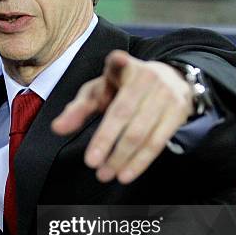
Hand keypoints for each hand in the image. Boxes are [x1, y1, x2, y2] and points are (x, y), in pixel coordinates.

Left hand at [51, 50, 193, 183]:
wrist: (171, 80)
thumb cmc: (125, 88)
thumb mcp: (100, 91)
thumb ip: (78, 109)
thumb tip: (57, 128)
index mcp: (125, 66)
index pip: (119, 63)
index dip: (119, 62)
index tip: (118, 59)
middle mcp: (148, 77)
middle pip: (124, 112)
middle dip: (106, 140)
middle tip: (91, 163)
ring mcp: (166, 95)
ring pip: (141, 132)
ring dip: (122, 158)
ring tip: (105, 174)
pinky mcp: (178, 112)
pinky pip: (157, 143)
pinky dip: (140, 162)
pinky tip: (126, 174)